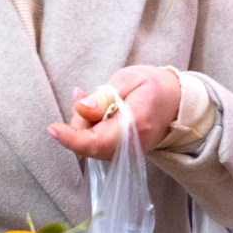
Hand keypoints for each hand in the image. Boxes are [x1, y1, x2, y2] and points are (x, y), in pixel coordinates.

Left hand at [48, 65, 181, 159]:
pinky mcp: (123, 153)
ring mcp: (128, 153)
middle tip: (82, 95)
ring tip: (92, 98)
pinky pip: (98, 144)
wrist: (180, 103)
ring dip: (83, 123)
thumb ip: (104, 96)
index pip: (95, 142)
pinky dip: (89, 128)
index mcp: (135, 125)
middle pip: (88, 143)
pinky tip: (94, 110)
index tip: (53, 128)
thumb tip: (82, 109)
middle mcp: (130, 146)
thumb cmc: (155, 86)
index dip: (71, 138)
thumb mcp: (129, 79)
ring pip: (90, 145)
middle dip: (77, 120)